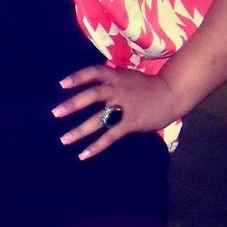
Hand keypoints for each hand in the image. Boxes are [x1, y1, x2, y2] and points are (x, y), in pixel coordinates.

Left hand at [52, 65, 182, 159]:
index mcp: (116, 76)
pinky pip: (110, 136)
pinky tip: (84, 154)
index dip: (77, 77)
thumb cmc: (148, 86)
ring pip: (98, 119)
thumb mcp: (128, 76)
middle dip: (72, 105)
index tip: (62, 84)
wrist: (171, 94)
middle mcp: (118, 90)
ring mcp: (124, 107)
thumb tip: (94, 81)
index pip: (94, 72)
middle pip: (92, 95)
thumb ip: (112, 79)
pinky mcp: (131, 123)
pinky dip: (96, 146)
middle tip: (55, 113)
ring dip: (80, 130)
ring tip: (64, 139)